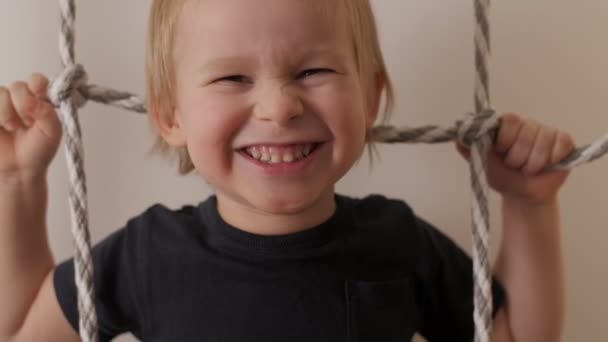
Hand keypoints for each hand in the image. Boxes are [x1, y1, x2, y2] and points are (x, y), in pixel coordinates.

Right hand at [0, 73, 62, 180]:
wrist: (19, 169)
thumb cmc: (39, 149)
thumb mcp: (53, 132)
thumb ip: (47, 113)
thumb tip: (32, 100)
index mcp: (40, 97)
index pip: (37, 79)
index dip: (37, 86)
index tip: (40, 97)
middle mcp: (20, 96)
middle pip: (17, 86)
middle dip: (23, 106)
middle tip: (27, 123)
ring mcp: (1, 102)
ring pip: (0, 94)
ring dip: (7, 114)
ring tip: (13, 128)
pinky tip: (1, 128)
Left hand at [456, 112, 574, 204]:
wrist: (523, 195)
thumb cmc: (502, 176)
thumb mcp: (481, 163)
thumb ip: (468, 148)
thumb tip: (457, 136)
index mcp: (507, 126)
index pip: (509, 119)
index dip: (505, 138)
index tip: (500, 151)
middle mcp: (527, 124)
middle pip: (526, 132)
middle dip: (517, 157)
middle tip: (515, 165)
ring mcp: (546, 131)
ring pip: (542, 143)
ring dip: (532, 164)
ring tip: (528, 169)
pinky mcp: (564, 141)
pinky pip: (560, 145)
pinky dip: (551, 160)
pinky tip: (546, 165)